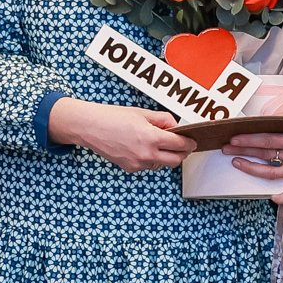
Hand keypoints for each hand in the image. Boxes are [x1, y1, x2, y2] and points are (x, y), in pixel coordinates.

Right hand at [49, 98, 190, 172]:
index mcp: (152, 138)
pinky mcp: (130, 169)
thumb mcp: (142, 113)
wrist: (90, 127)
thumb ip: (163, 120)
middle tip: (183, 145)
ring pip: (162, 164)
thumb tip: (175, 126)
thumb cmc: (112, 117)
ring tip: (160, 143)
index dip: (190, 142)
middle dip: (183, 153)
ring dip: (167, 156)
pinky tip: (144, 148)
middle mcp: (147, 154)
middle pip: (176, 160)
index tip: (192, 140)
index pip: (180, 145)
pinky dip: (152, 158)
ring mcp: (138, 164)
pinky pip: (149, 166)